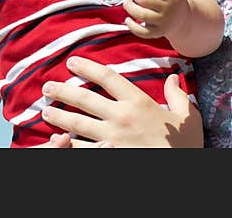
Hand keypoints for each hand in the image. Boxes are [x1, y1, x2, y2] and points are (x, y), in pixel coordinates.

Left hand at [40, 56, 203, 147]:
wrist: (180, 170)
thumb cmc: (184, 146)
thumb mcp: (187, 118)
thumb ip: (178, 96)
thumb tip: (173, 78)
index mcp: (138, 103)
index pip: (108, 77)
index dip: (88, 67)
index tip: (72, 62)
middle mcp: (121, 117)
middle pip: (84, 98)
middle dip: (63, 90)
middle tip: (47, 86)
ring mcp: (111, 139)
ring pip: (77, 123)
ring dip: (58, 116)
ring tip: (44, 111)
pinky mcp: (107, 156)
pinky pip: (82, 148)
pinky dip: (68, 143)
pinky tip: (56, 138)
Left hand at [124, 0, 189, 40]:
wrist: (183, 19)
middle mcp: (169, 9)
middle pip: (146, 0)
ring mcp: (163, 22)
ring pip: (142, 15)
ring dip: (130, 8)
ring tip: (128, 3)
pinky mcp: (156, 33)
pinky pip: (142, 32)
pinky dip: (132, 26)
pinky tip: (128, 19)